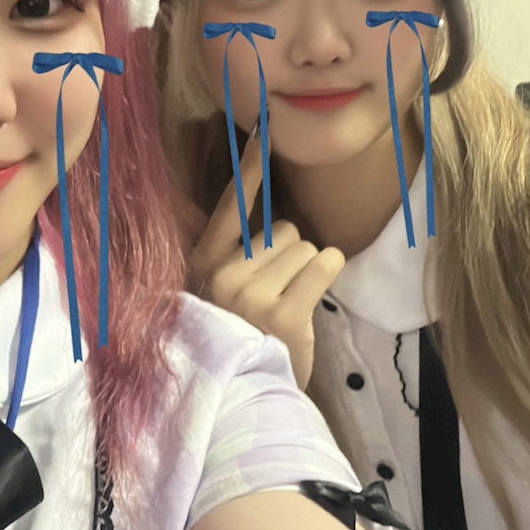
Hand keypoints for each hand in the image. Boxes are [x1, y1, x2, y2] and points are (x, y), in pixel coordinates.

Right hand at [189, 135, 344, 388]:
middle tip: (275, 293)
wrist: (242, 400)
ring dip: (307, 272)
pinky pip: (324, 264)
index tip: (264, 128)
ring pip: (306, 247)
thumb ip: (234, 255)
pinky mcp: (284, 314)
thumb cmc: (240, 339)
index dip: (250, 167)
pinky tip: (308, 303)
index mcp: (203, 263)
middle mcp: (222, 273)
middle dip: (289, 255)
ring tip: (288, 305)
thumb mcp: (222, 293)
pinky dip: (326, 276)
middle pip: (283, 229)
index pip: (230, 205)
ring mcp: (251, 294)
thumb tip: (266, 216)